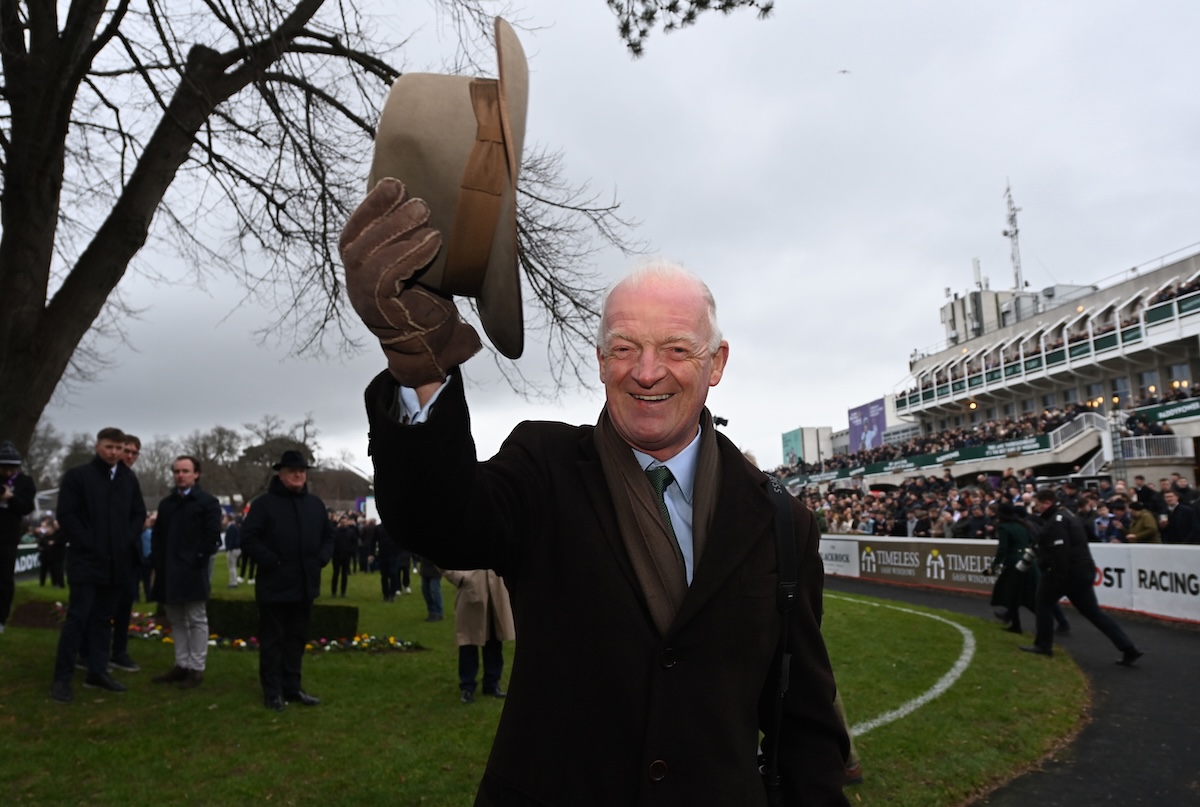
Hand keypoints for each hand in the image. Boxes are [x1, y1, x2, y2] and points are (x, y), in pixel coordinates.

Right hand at [340, 178, 481, 385]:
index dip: (370, 206)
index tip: (392, 183)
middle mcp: (355, 284)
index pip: (354, 233)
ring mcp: (364, 299)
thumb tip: (425, 198)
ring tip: (424, 213)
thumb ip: (411, 241)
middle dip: (385, 214)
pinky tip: (433, 241)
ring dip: (398, 230)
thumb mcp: (419, 267)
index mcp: (360, 270)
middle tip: (416, 198)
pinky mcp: (379, 311)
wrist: (432, 351)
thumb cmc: (428, 305)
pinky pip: (387, 276)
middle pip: (359, 243)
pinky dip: (410, 254)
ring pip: (370, 257)